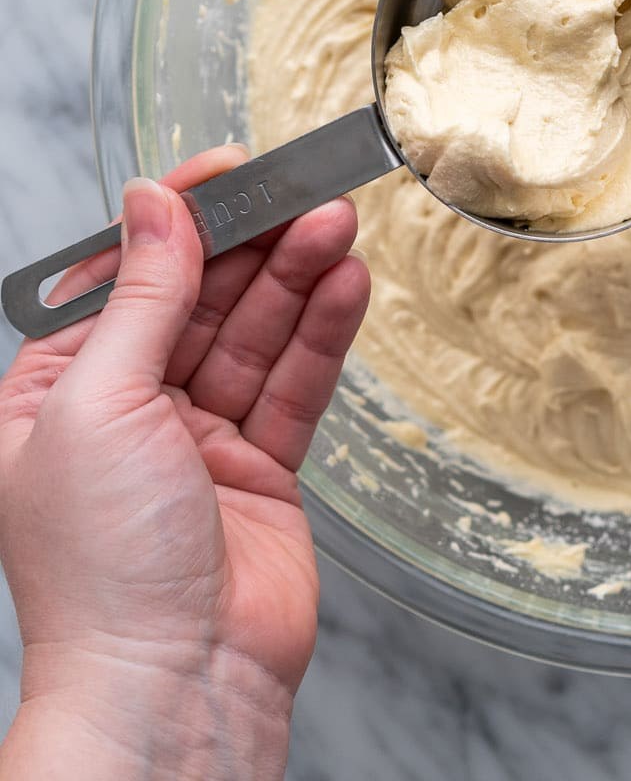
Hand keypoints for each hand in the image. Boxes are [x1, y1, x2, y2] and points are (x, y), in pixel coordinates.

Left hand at [0, 146, 369, 779]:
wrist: (174, 686)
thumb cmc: (102, 564)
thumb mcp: (100, 404)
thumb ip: (142, 298)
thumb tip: (153, 203)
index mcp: (58, 393)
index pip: (126, 279)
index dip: (181, 219)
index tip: (232, 169)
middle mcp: (128, 409)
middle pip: (202, 300)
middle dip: (253, 245)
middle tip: (306, 192)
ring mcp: (198, 440)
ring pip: (256, 337)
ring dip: (297, 279)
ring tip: (338, 224)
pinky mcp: (262, 469)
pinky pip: (293, 386)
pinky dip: (321, 336)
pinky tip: (346, 287)